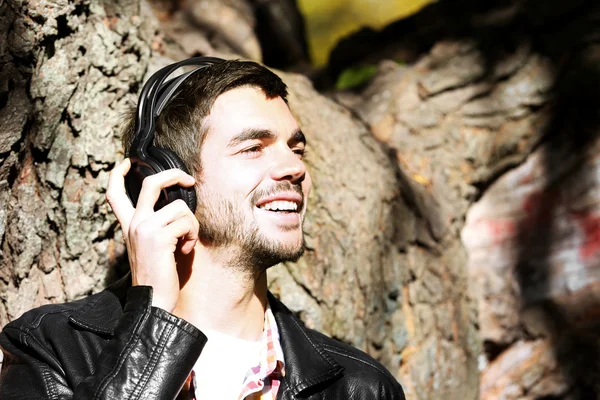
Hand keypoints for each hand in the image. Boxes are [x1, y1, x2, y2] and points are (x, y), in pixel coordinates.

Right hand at [106, 159, 198, 311]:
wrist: (153, 301)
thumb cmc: (159, 276)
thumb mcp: (153, 246)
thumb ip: (158, 226)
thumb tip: (178, 206)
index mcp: (129, 226)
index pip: (115, 195)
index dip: (117, 175)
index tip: (126, 163)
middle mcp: (134, 223)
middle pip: (152, 183)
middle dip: (174, 175)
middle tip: (189, 180)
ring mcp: (144, 228)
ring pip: (180, 207)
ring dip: (192, 224)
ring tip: (186, 242)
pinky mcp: (159, 236)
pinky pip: (187, 222)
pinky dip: (192, 236)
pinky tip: (185, 251)